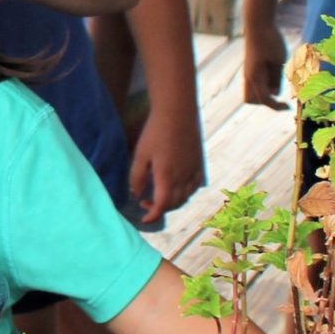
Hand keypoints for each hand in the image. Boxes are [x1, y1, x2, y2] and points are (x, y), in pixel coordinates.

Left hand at [129, 102, 206, 226]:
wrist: (177, 113)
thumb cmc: (155, 133)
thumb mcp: (140, 155)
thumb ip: (137, 178)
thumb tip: (136, 195)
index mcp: (166, 178)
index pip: (161, 206)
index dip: (152, 216)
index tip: (143, 220)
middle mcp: (182, 178)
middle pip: (173, 204)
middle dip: (159, 209)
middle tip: (145, 203)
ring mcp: (193, 171)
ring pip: (185, 196)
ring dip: (172, 202)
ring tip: (159, 195)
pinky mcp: (198, 163)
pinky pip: (194, 185)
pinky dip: (186, 192)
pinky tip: (177, 186)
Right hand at [242, 20, 288, 109]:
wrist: (258, 24)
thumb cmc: (270, 40)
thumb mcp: (278, 60)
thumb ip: (276, 78)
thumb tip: (275, 92)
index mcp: (255, 76)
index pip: (264, 99)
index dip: (276, 106)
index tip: (288, 107)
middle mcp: (249, 76)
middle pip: (251, 99)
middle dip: (265, 102)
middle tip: (280, 95)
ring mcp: (248, 71)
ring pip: (252, 91)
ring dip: (264, 93)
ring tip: (278, 82)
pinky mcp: (251, 66)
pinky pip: (255, 82)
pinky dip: (264, 84)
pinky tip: (274, 73)